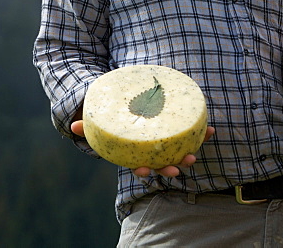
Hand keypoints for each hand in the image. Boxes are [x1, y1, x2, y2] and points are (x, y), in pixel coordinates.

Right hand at [70, 120, 215, 176]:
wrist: (126, 111)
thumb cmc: (111, 120)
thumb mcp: (99, 122)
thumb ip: (87, 126)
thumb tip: (72, 126)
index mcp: (133, 153)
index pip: (138, 165)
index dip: (144, 169)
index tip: (146, 170)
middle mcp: (151, 152)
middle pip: (162, 163)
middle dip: (172, 166)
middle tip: (180, 165)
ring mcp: (165, 144)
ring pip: (178, 152)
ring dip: (189, 152)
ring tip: (197, 149)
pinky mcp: (177, 133)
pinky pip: (190, 135)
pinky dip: (200, 133)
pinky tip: (210, 129)